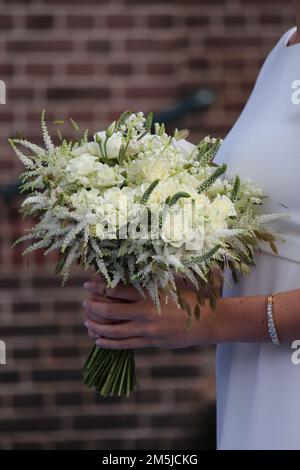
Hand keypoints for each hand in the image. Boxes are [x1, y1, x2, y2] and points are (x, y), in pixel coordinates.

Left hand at [82, 280, 212, 349]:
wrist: (208, 321)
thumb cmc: (188, 297)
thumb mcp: (170, 282)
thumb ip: (150, 278)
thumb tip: (128, 268)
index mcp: (149, 294)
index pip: (116, 290)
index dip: (98, 287)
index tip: (87, 284)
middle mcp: (146, 312)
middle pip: (110, 311)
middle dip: (93, 307)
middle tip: (85, 303)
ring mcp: (148, 330)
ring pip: (114, 331)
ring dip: (97, 327)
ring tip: (87, 322)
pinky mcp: (151, 342)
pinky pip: (125, 345)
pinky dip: (109, 343)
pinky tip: (98, 340)